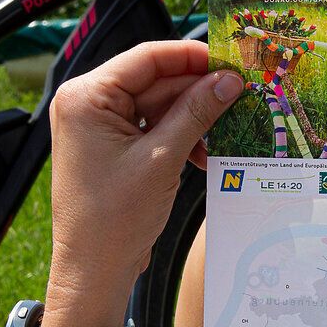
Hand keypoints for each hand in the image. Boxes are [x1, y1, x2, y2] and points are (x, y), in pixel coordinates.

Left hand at [43, 41, 240, 326]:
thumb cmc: (114, 219)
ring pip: (159, 105)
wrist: (94, 270)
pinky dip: (179, 137)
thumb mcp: (162, 159)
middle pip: (155, 81)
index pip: (147, 58)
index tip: (231, 59)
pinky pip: (153, 127)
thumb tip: (229, 79)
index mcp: (86, 97)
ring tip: (224, 134)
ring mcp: (99, 125)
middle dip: (197, 92)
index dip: (193, 56)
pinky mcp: (112, 146)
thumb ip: (196, 112)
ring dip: (192, 119)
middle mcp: (87, 103)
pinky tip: (203, 154)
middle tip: (240, 96)